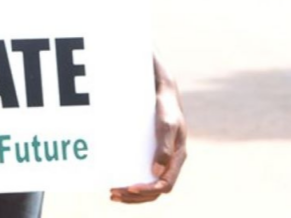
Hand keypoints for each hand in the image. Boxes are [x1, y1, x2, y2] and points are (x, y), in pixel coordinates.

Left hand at [110, 77, 186, 203]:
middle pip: (155, 190)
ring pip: (149, 185)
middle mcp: (170, 162)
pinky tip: (117, 182)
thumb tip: (157, 172)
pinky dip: (131, 183)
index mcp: (178, 157)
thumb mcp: (166, 124)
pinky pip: (144, 174)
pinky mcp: (152, 153)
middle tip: (114, 194)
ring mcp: (162, 159)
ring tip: (113, 193)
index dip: (148, 190)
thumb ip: (164, 146)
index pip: (165, 184)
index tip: (130, 187)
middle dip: (135, 196)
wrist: (162, 93)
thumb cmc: (166, 107)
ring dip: (132, 194)